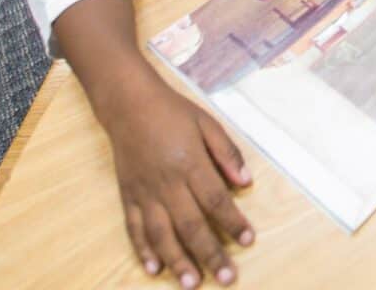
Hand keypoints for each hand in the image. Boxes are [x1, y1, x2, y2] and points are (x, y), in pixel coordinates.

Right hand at [104, 73, 253, 286]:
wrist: (129, 104)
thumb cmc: (173, 112)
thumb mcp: (207, 123)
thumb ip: (226, 153)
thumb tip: (246, 183)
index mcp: (190, 162)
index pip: (215, 199)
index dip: (232, 222)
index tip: (248, 240)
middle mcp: (166, 183)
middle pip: (191, 225)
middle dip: (211, 254)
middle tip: (228, 278)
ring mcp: (144, 192)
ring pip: (162, 235)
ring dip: (178, 262)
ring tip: (192, 284)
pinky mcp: (127, 196)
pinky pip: (134, 229)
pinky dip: (144, 251)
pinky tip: (154, 269)